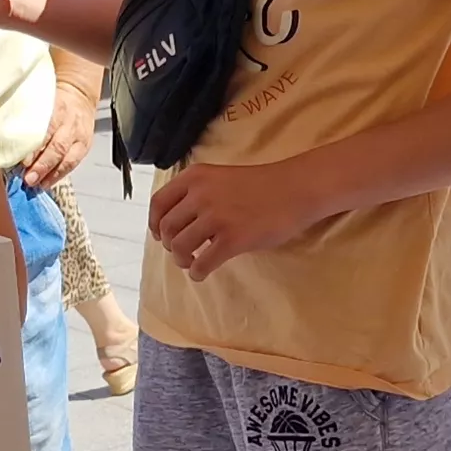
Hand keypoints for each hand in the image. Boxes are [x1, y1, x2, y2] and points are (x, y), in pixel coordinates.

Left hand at [23, 75, 95, 189]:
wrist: (79, 96)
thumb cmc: (52, 102)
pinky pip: (72, 164)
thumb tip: (9, 142)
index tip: (23, 161)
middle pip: (58, 147)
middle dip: (42, 165)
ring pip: (67, 159)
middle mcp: (70, 124)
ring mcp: (79, 137)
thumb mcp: (40, 103)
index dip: (35, 148)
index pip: (46, 130)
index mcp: (57, 109)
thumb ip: (28, 119)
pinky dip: (58, 176)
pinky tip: (46, 183)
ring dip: (50, 174)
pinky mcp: (84, 147)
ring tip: (36, 184)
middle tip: (28, 178)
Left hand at [148, 155, 338, 278]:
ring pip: (180, 248)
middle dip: (170, 245)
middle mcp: (200, 195)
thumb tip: (177, 224)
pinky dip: (198, 273)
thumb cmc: (261, 185)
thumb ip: (198, 194)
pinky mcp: (233, 239)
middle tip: (183, 252)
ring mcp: (216, 217)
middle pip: (167, 229)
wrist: (296, 189)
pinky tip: (203, 273)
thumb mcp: (220, 178)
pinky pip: (202, 264)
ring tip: (193, 262)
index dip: (155, 224)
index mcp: (195, 177)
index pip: (158, 203)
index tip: (160, 236)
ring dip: (182, 260)